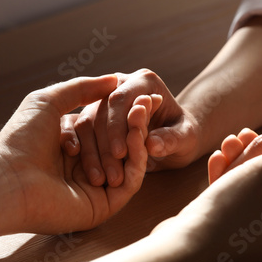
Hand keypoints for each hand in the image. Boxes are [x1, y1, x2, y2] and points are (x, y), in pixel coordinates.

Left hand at [0, 76, 155, 236]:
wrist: (8, 177)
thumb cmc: (22, 138)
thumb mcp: (49, 101)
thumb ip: (82, 89)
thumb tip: (114, 78)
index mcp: (73, 148)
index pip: (107, 130)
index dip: (124, 112)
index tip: (143, 94)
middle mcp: (86, 169)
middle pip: (121, 145)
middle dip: (135, 121)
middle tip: (150, 101)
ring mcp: (97, 189)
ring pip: (129, 162)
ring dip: (138, 136)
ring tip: (142, 112)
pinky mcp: (104, 206)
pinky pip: (130, 182)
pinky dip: (137, 158)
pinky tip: (136, 136)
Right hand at [60, 69, 202, 186]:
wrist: (174, 138)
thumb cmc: (182, 135)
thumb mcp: (186, 138)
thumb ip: (172, 139)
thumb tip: (152, 144)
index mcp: (144, 82)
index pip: (122, 99)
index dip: (118, 127)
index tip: (121, 155)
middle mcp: (120, 84)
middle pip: (101, 110)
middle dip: (105, 144)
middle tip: (111, 173)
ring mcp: (102, 98)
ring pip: (86, 121)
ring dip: (91, 151)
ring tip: (99, 179)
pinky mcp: (91, 114)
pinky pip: (76, 128)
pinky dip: (75, 144)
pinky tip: (78, 162)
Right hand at [153, 131, 261, 261]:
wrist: (179, 252)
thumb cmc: (226, 213)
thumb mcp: (261, 173)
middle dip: (254, 158)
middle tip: (242, 136)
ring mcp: (251, 248)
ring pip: (249, 198)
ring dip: (238, 168)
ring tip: (226, 143)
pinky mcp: (227, 246)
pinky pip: (234, 212)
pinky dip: (226, 188)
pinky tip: (216, 162)